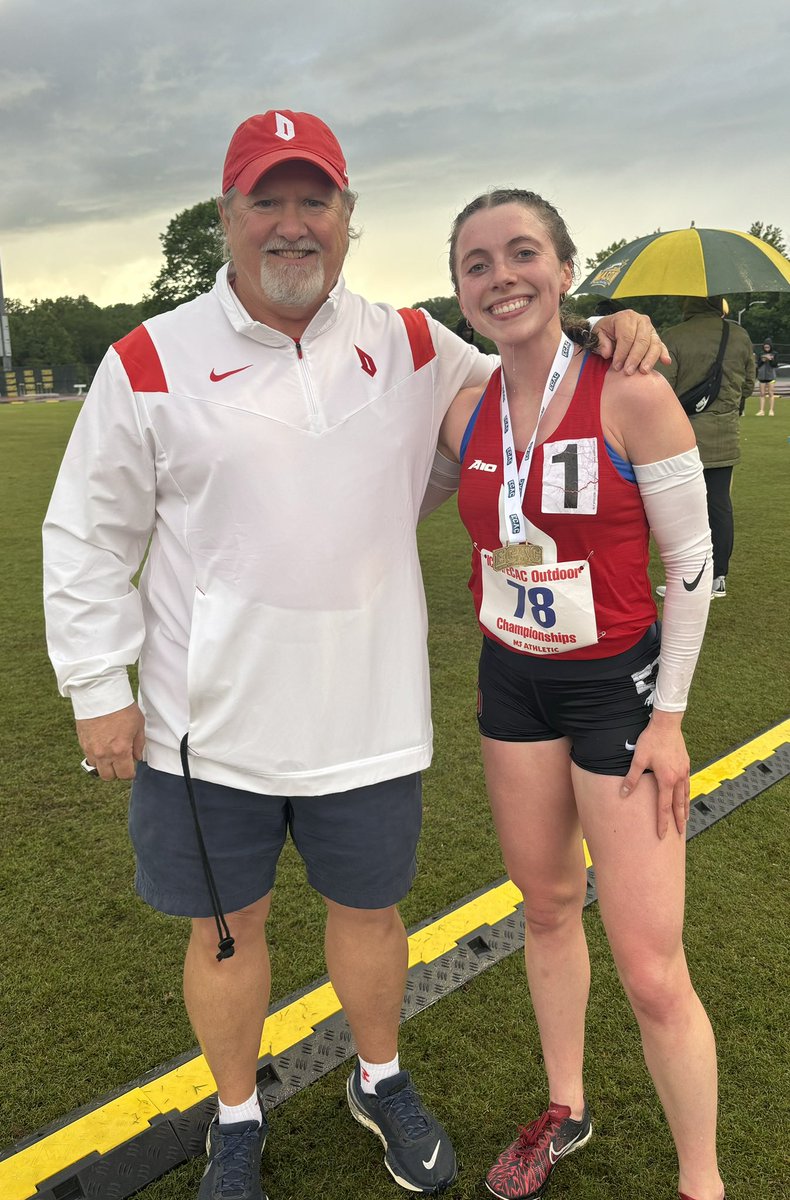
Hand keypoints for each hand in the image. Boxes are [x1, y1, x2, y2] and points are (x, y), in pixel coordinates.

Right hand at [76, 702, 145, 780]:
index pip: (124, 774)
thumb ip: (139, 744)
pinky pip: (89, 757)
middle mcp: (103, 753)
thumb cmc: (121, 707)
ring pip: (97, 768)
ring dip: (105, 765)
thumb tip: (137, 757)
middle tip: (122, 762)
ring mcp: (90, 749)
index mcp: (120, 750)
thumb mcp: (138, 725)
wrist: (99, 694)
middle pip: (108, 776)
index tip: (132, 768)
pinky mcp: (82, 742)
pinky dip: (96, 756)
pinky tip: (102, 746)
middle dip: (117, 772)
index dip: (130, 773)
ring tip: (111, 754)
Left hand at [594, 310, 670, 374]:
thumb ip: (601, 342)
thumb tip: (607, 353)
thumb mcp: (598, 334)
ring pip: (653, 343)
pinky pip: (661, 345)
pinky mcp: (655, 337)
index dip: (621, 353)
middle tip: (628, 372)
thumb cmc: (605, 332)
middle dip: (635, 358)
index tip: (616, 366)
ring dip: (649, 359)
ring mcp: (650, 328)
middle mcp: (640, 320)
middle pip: (641, 340)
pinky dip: (664, 354)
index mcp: (625, 317)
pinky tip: (666, 362)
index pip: (626, 337)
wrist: (612, 327)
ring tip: (643, 371)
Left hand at [619, 710, 689, 837]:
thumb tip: (623, 793)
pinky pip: (687, 784)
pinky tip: (685, 796)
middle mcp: (678, 778)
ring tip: (685, 819)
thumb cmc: (651, 740)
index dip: (663, 822)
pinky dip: (687, 794)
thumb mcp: (638, 759)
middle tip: (681, 833)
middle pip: (679, 804)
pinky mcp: (685, 764)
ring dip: (685, 808)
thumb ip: (632, 778)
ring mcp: (684, 771)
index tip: (663, 835)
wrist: (667, 724)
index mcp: (666, 780)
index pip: (664, 807)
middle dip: (679, 820)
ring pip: (685, 795)